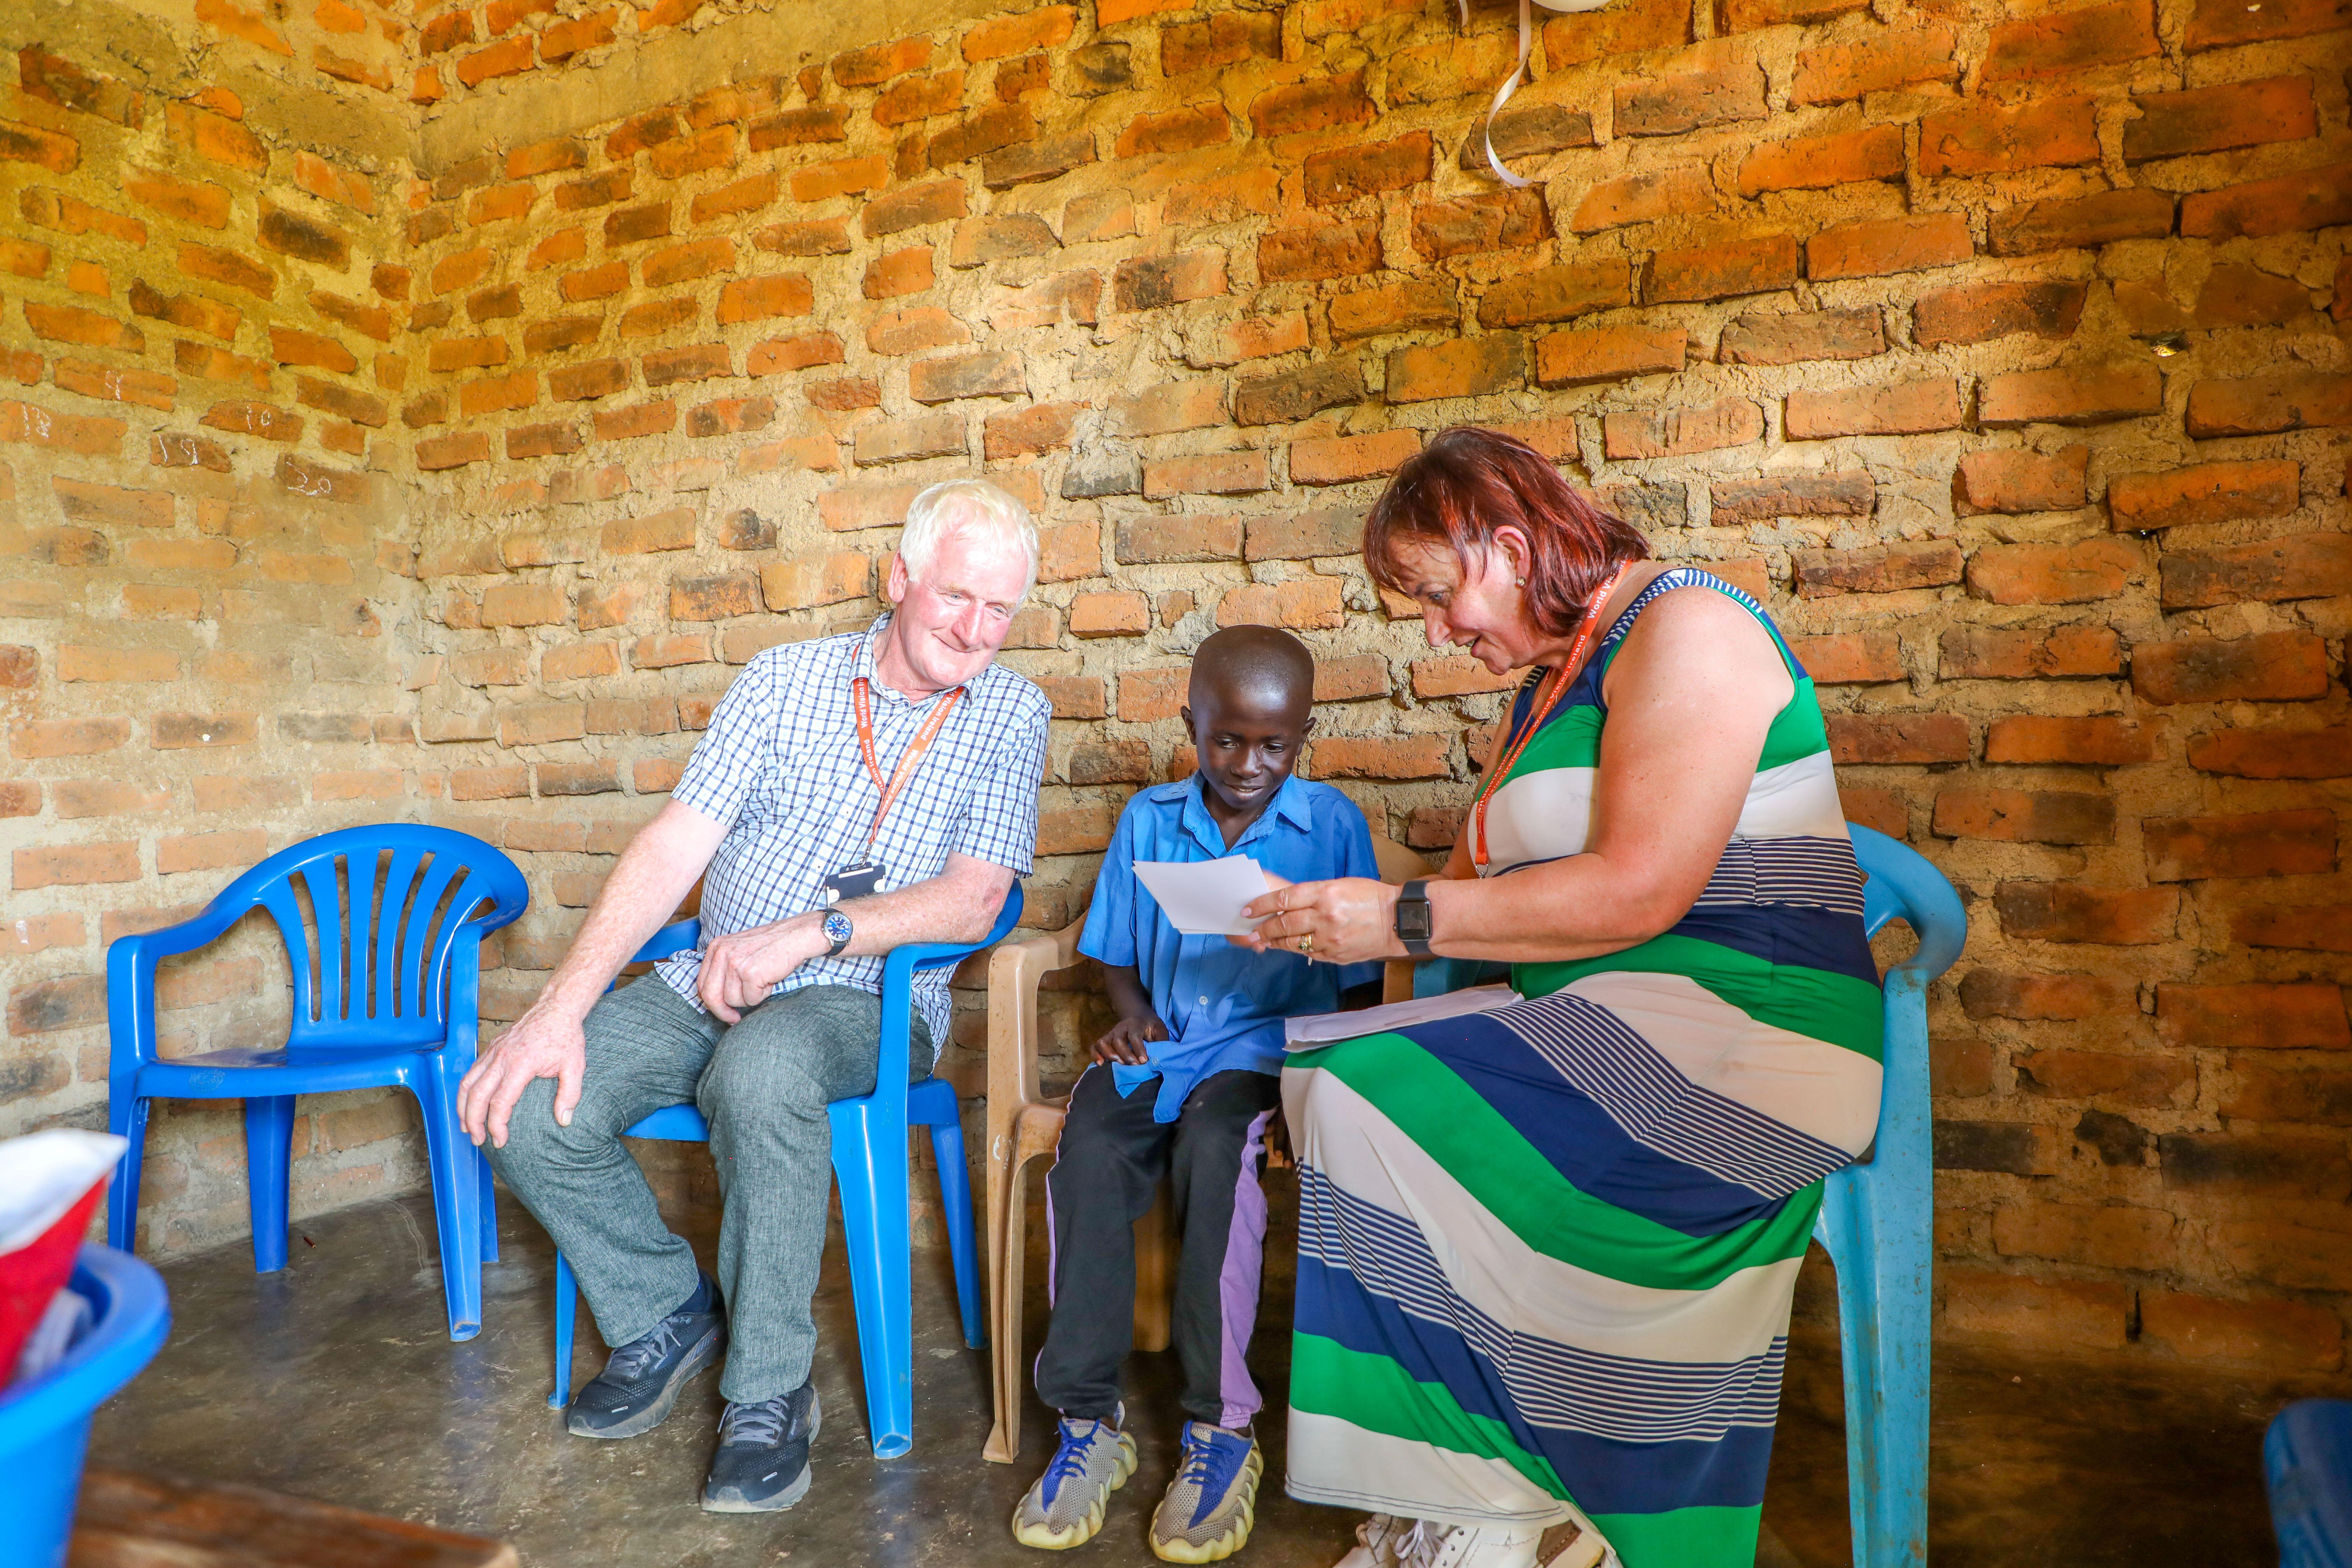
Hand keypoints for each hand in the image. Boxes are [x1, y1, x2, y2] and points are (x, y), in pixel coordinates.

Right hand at [458, 1000, 586, 1148]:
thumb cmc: (565, 1036)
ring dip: (462, 1107)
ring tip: (466, 1126)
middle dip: (473, 1122)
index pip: (500, 1102)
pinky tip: (469, 1102)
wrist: (556, 1008)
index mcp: (521, 1065)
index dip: (497, 1126)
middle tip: (478, 1140)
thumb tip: (564, 1121)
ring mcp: (493, 1052)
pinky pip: (471, 1071)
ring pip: (466, 1083)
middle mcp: (501, 1058)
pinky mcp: (491, 1047)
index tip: (501, 1140)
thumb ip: (570, 1095)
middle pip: (476, 1096)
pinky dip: (465, 1090)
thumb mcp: (575, 1066)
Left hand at [697, 915, 824, 1022]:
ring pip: (732, 1000)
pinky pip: (751, 999)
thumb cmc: (771, 946)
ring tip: (762, 980)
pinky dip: (762, 995)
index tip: (722, 1010)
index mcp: (716, 947)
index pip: (702, 983)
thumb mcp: (739, 951)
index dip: (711, 1003)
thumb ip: (723, 969)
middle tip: (734, 1018)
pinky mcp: (750, 972)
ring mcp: (735, 962)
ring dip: (749, 997)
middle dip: (722, 1012)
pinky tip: (769, 979)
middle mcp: (722, 953)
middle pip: (711, 996)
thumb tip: (714, 1001)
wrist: (796, 936)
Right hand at [1091, 1013, 1166, 1065]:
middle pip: (1118, 1041)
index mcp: (1135, 1024)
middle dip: (1126, 1055)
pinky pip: (1095, 1046)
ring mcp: (1111, 1034)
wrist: (1140, 1017)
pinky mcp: (1105, 1040)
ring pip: (1104, 1042)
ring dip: (1109, 1055)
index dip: (1138, 1049)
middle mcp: (1120, 1028)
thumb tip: (1160, 1057)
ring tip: (1119, 1065)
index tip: (1144, 1061)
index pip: (1134, 1036)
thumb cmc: (1151, 1027)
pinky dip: (1096, 1055)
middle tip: (1134, 1065)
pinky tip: (1101, 1064)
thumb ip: (1161, 1041)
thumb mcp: (1160, 1030)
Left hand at [1237, 877, 1404, 966]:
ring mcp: (1330, 938)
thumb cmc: (1369, 897)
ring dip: (1275, 942)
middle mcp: (1325, 916)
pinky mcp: (1336, 955)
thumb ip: (1312, 895)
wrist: (1397, 920)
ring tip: (1264, 941)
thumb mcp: (1339, 885)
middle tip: (1252, 931)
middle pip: (1284, 923)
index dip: (1261, 905)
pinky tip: (1288, 947)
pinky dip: (1297, 950)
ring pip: (1293, 942)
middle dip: (1264, 928)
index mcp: (1325, 893)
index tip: (1248, 910)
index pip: (1284, 899)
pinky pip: (1309, 953)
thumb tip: (1286, 906)